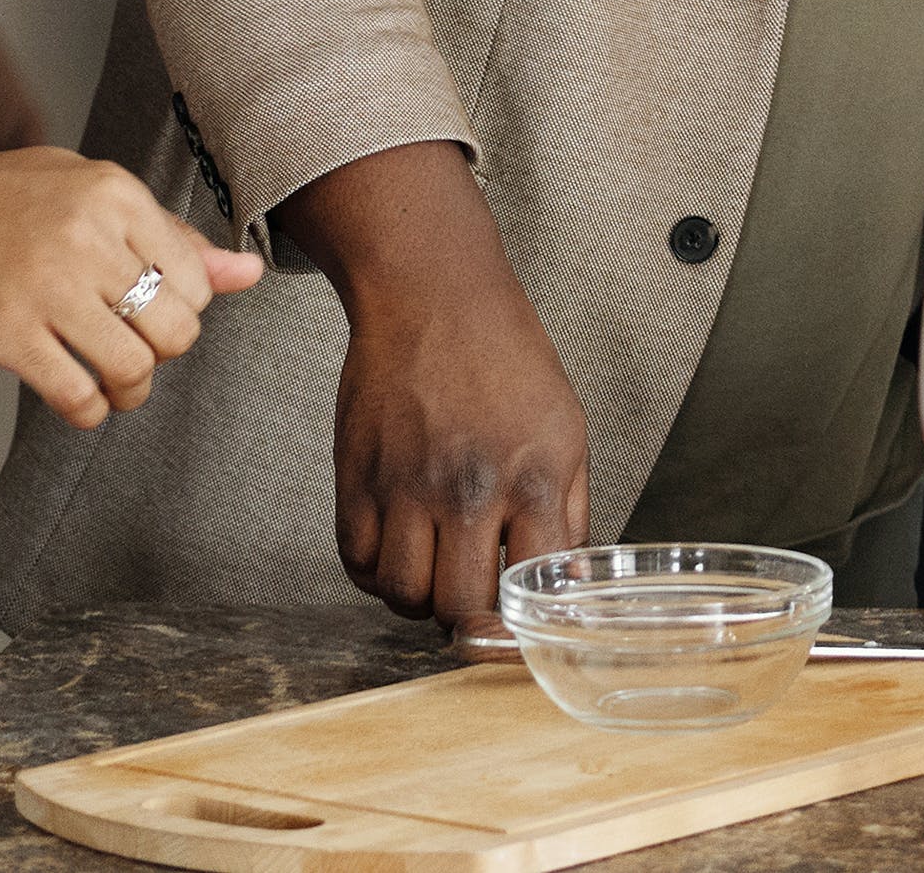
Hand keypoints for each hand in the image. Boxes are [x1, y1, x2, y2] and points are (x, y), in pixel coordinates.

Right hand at [0, 141, 263, 429]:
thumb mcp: (88, 192)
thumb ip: (167, 235)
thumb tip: (248, 274)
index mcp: (115, 196)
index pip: (196, 279)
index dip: (183, 310)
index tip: (155, 314)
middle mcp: (87, 238)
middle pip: (174, 328)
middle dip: (163, 354)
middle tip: (137, 354)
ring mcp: (44, 286)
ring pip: (132, 365)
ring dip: (130, 389)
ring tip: (114, 385)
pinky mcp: (3, 332)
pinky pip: (76, 392)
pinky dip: (89, 410)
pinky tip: (79, 402)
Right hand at [329, 266, 592, 626]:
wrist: (434, 300)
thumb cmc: (506, 359)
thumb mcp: (567, 429)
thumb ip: (567, 512)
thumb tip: (566, 581)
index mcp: (532, 478)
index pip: (524, 590)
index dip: (520, 619)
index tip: (515, 623)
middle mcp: (467, 489)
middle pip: (457, 607)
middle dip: (468, 618)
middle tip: (471, 599)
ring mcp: (405, 487)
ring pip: (401, 595)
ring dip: (419, 598)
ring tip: (435, 571)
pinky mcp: (355, 478)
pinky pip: (356, 563)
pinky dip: (375, 573)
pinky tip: (399, 549)